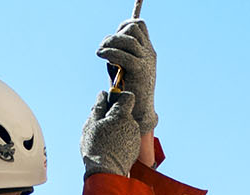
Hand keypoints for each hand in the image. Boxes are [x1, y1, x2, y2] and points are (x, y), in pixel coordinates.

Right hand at [81, 89, 140, 177]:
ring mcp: (135, 137)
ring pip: (126, 127)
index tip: (109, 105)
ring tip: (105, 140)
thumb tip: (102, 95)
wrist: (106, 172)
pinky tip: (111, 148)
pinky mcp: (135, 149)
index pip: (127, 97)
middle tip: (101, 126)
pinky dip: (121, 140)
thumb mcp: (91, 125)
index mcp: (122, 115)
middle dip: (114, 117)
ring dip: (117, 129)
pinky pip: (128, 138)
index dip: (118, 98)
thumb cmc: (96, 147)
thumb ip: (98, 107)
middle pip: (125, 114)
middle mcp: (133, 124)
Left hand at [99, 19, 157, 136]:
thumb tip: (106, 42)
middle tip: (104, 46)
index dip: (123, 26)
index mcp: (147, 51)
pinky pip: (124, 55)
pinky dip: (110, 53)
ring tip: (100, 51)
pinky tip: (100, 55)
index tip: (110, 38)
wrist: (138, 113)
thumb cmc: (129, 93)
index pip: (138, 26)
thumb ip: (118, 54)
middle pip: (133, 29)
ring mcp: (146, 61)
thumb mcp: (124, 69)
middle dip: (116, 35)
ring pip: (128, 40)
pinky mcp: (140, 71)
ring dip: (111, 43)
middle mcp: (149, 54)